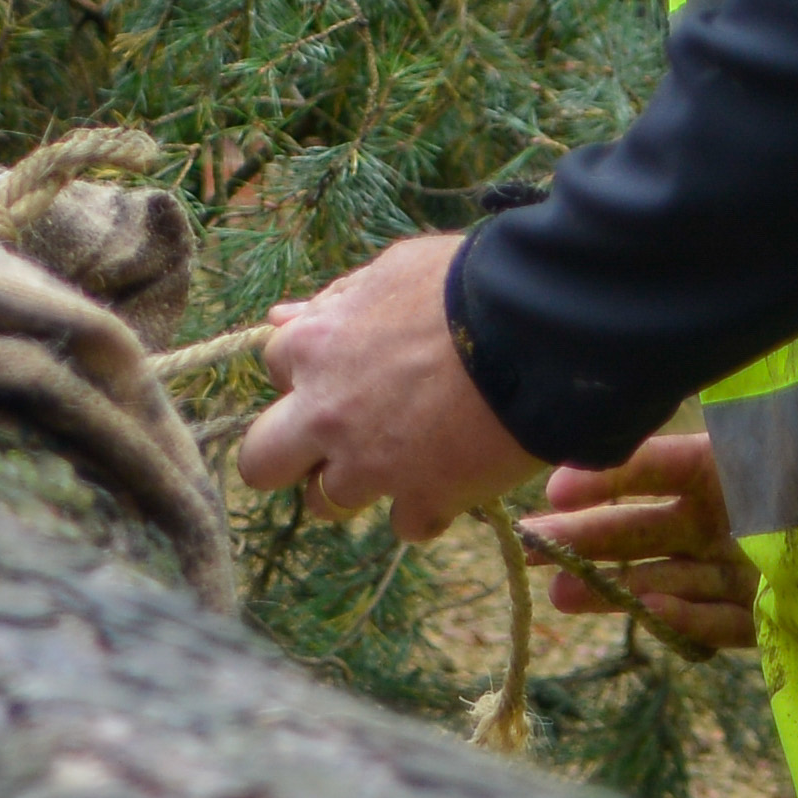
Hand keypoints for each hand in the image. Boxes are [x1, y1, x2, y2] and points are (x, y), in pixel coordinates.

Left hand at [235, 235, 548, 537]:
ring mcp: (370, 464)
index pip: (274, 369)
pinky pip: (406, 525)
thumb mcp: (392, 271)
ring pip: (324, 504)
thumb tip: (282, 316)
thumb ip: (335, 301)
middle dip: (290, 458)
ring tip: (399, 464)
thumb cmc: (466, 284)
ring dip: (353, 488)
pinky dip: (426, 508)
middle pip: (260, 463)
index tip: (343, 372)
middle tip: (331, 446)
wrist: (537, 329)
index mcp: (313, 347)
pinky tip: (452, 481)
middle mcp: (325, 414)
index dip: (309, 373)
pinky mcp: (425, 499)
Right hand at [523, 426, 756, 657]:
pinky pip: (721, 622)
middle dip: (582, 539)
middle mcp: (722, 521)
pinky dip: (687, 618)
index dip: (604, 479)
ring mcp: (738, 572)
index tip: (556, 493)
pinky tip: (650, 608)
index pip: (654, 469)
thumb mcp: (769, 450)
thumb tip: (621, 442)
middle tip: (529, 547)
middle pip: (641, 531)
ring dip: (614, 589)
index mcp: (724, 470)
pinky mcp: (763, 617)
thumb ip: (713, 451)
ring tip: (560, 595)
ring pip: (665, 582)